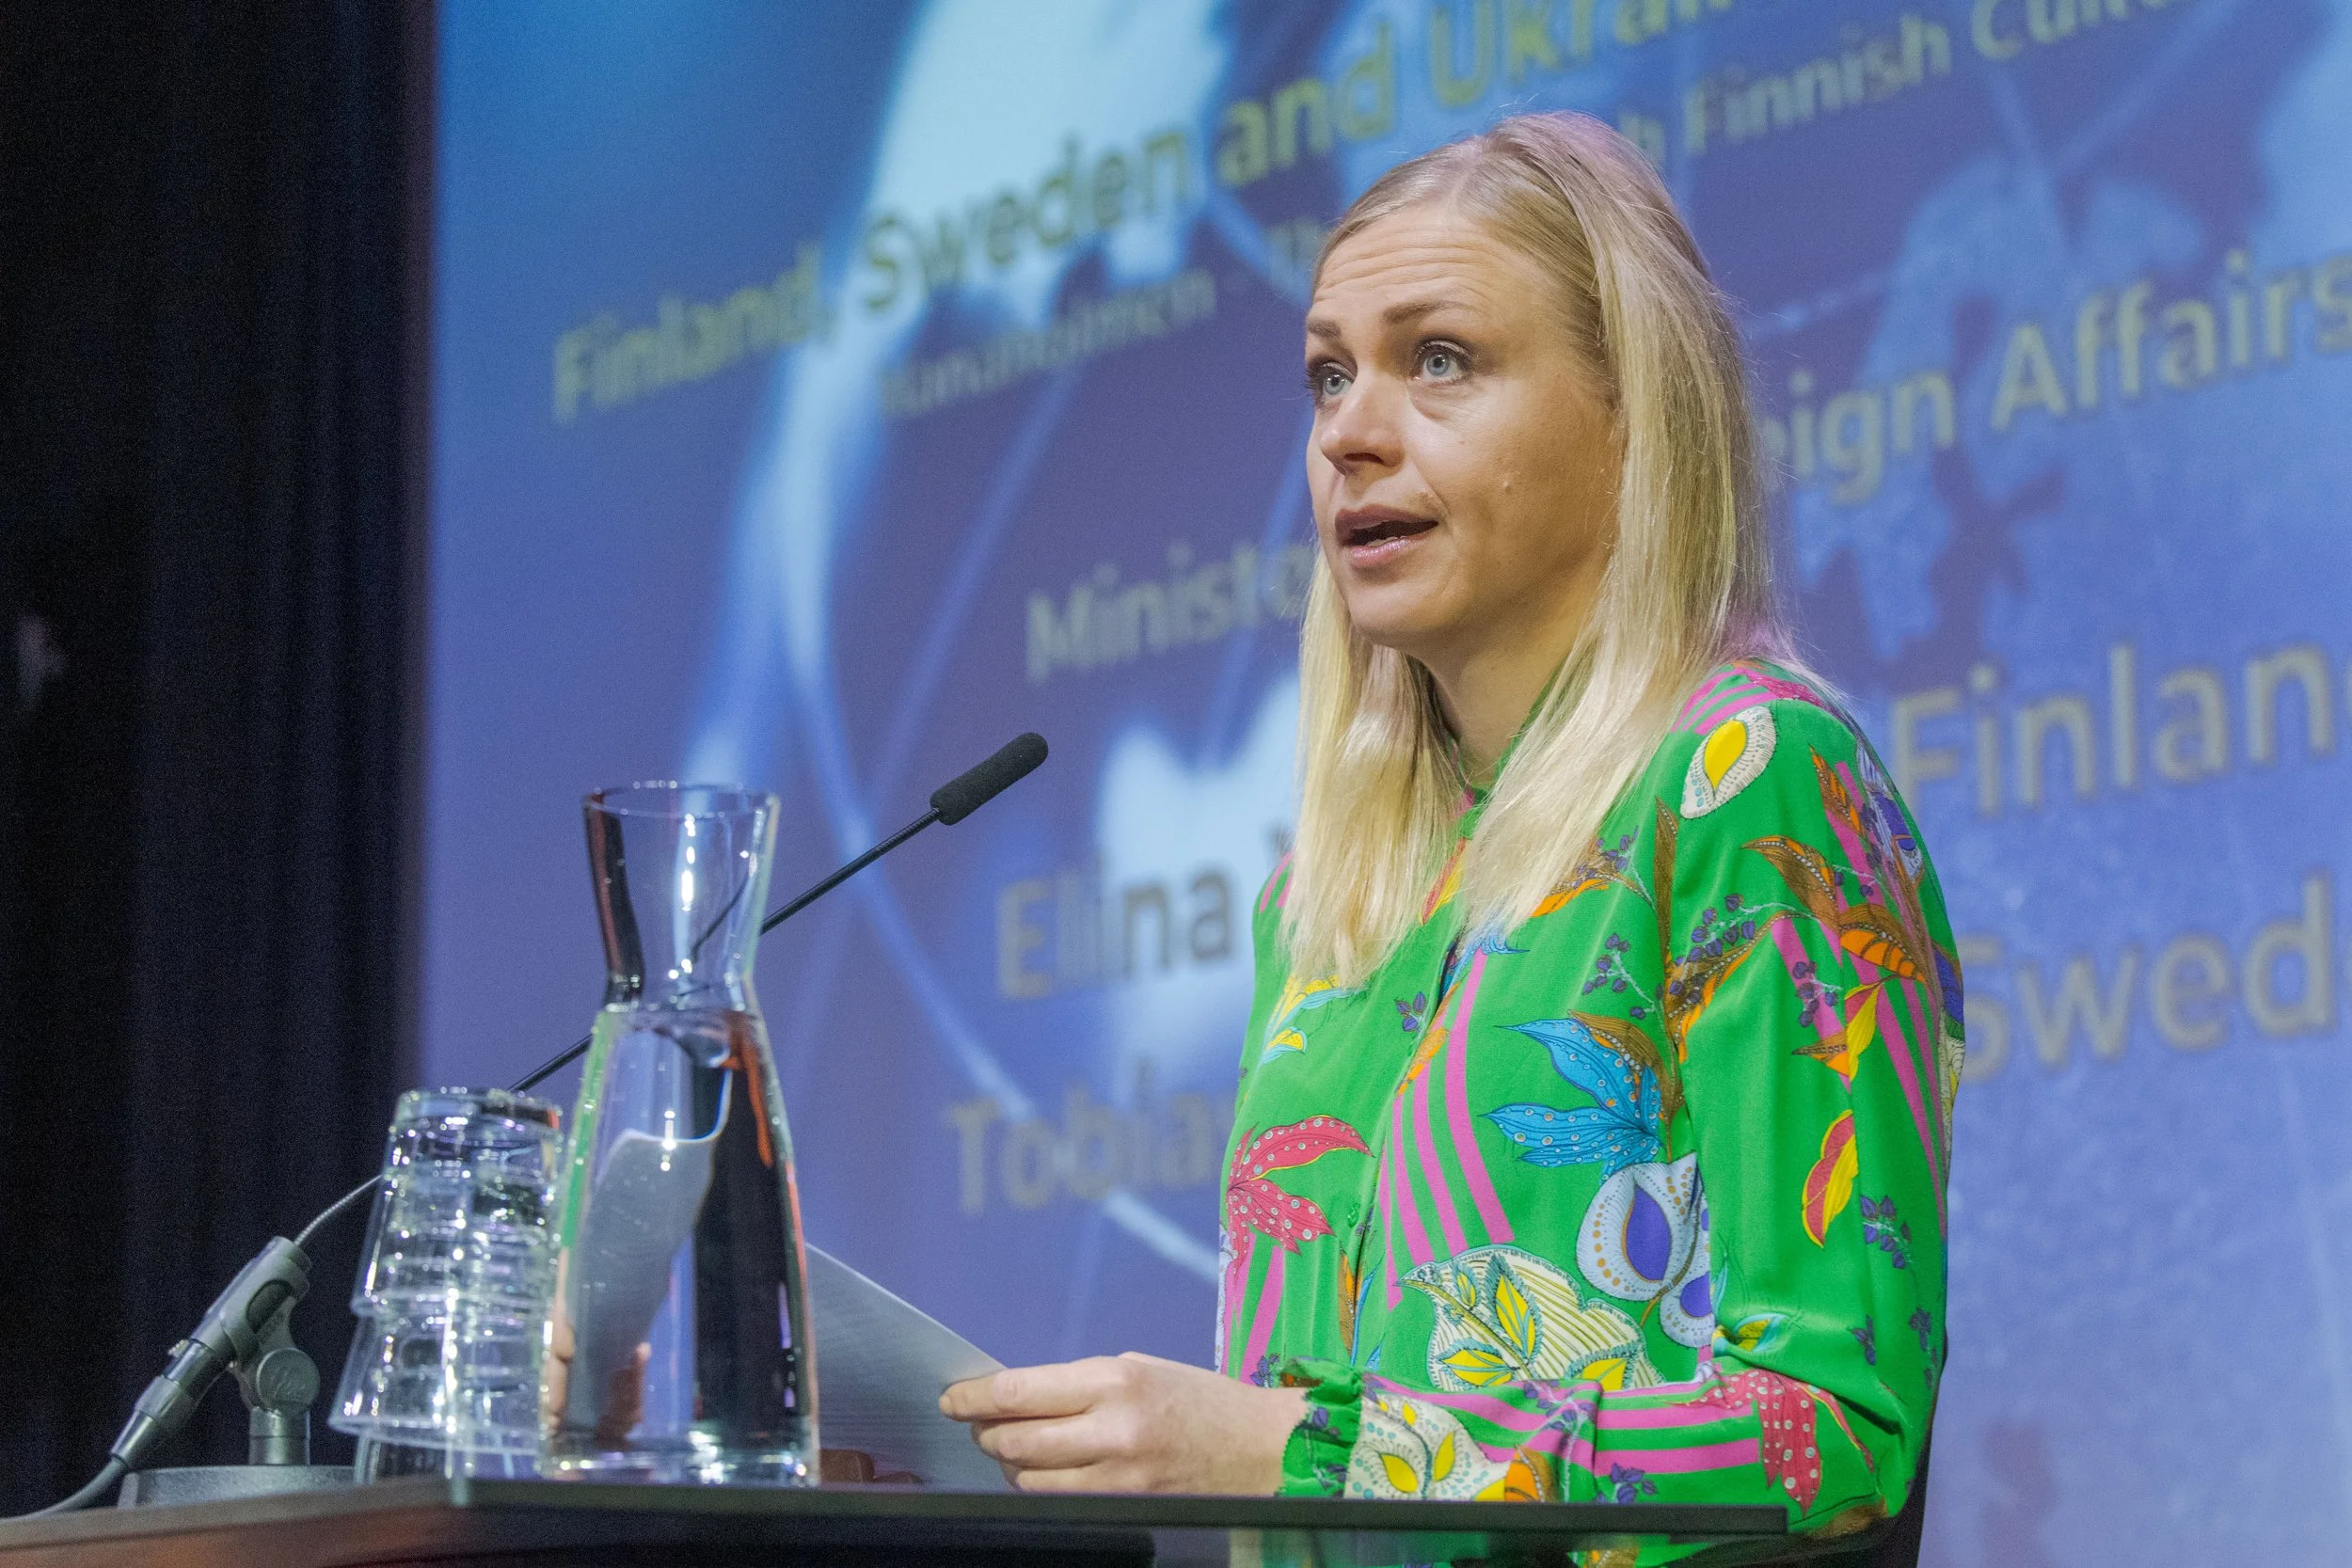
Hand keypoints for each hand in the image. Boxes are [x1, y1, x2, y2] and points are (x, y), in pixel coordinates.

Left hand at [939, 1352, 1306, 1493]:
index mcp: (1114, 1380)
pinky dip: (1042, 1487)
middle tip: (982, 1425)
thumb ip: (1078, 1385)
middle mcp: (1112, 1428)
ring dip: (1012, 1465)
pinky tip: (1049, 1473)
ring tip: (1019, 1450)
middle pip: (1014, 1440)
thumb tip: (1016, 1398)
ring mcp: (1119, 1475)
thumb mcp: (1138, 1369)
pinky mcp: (1126, 1505)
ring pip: (1030, 1479)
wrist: (1261, 1447)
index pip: (1019, 1391)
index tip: (952, 1399)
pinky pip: (1059, 1501)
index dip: (974, 1397)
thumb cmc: (1197, 1400)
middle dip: (987, 1433)